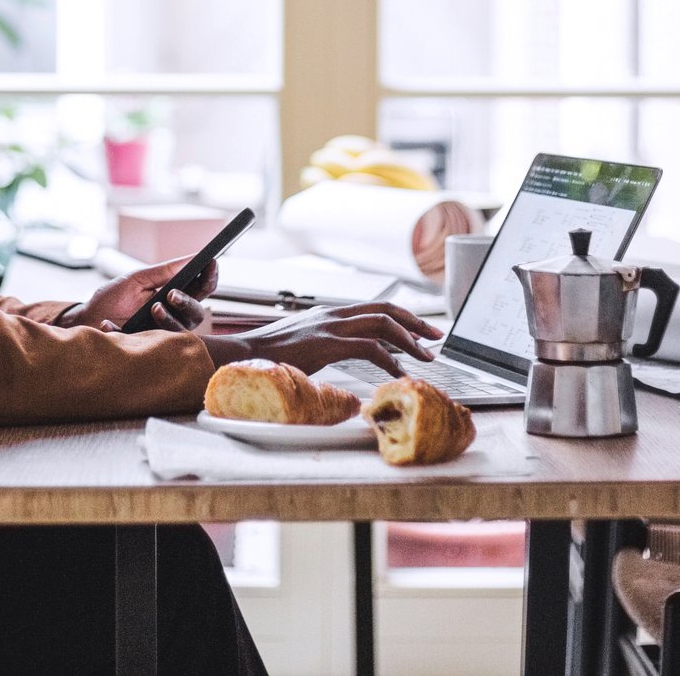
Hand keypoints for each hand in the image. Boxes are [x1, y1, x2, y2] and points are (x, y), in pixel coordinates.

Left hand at [69, 257, 220, 333]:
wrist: (88, 320)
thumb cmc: (113, 297)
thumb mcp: (138, 278)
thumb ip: (166, 271)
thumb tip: (194, 257)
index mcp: (175, 295)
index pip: (202, 288)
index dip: (210, 276)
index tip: (212, 262)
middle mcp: (174, 316)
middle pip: (197, 312)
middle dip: (188, 303)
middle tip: (172, 294)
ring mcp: (163, 334)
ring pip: (181, 331)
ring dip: (168, 318)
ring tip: (152, 308)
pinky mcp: (148, 348)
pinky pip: (153, 344)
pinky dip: (126, 330)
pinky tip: (110, 323)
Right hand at [198, 302, 443, 375]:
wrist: (243, 356)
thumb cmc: (270, 357)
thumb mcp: (305, 345)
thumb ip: (327, 344)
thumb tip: (348, 355)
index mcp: (329, 313)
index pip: (375, 307)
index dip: (403, 316)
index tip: (422, 329)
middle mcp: (333, 314)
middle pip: (386, 309)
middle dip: (415, 322)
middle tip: (436, 337)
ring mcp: (330, 326)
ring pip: (382, 324)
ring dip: (410, 340)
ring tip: (426, 356)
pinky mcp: (327, 343)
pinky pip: (369, 348)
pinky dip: (390, 360)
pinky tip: (399, 373)